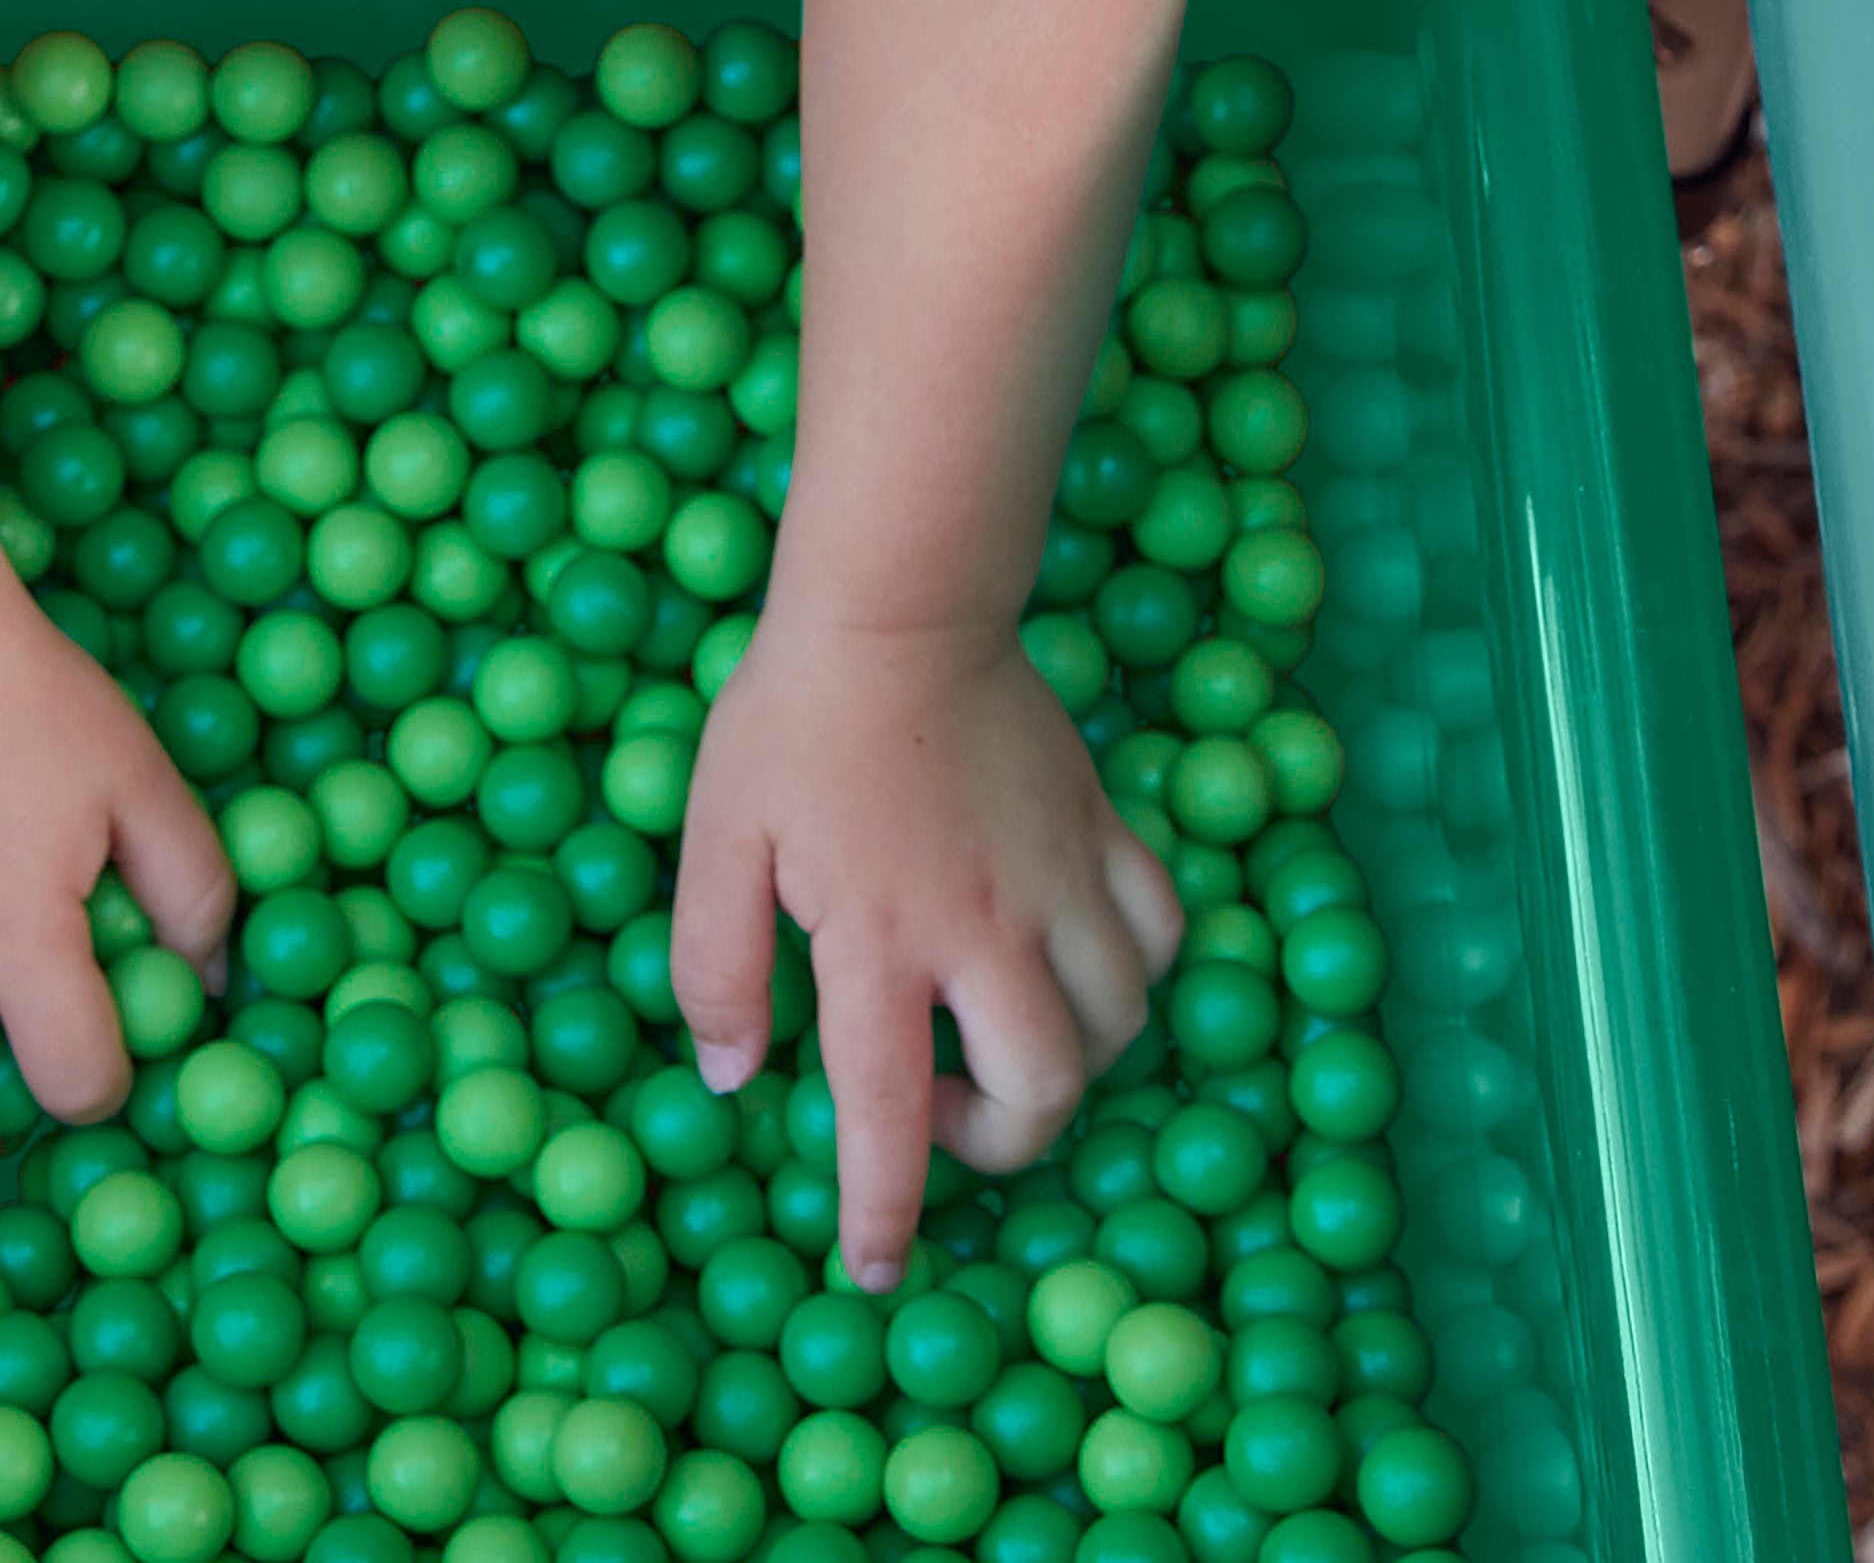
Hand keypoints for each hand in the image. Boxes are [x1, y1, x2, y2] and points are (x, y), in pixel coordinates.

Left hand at [669, 614, 1181, 1289]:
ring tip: (999, 1028)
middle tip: (940, 1107)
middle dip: (998, 1141)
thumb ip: (715, 964)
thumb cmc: (792, 720)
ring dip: (1067, 1060)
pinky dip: (1132, 970)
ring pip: (1117, 1025)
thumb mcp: (715, 837)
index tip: (877, 1268)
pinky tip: (1075, 957)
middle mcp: (986, 927)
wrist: (897, 605)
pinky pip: (1157, 933)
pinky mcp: (1102, 828)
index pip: (889, 1113)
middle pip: (1044, 1093)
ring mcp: (1060, 878)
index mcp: (879, 936)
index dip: (882, 1209)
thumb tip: (732, 1077)